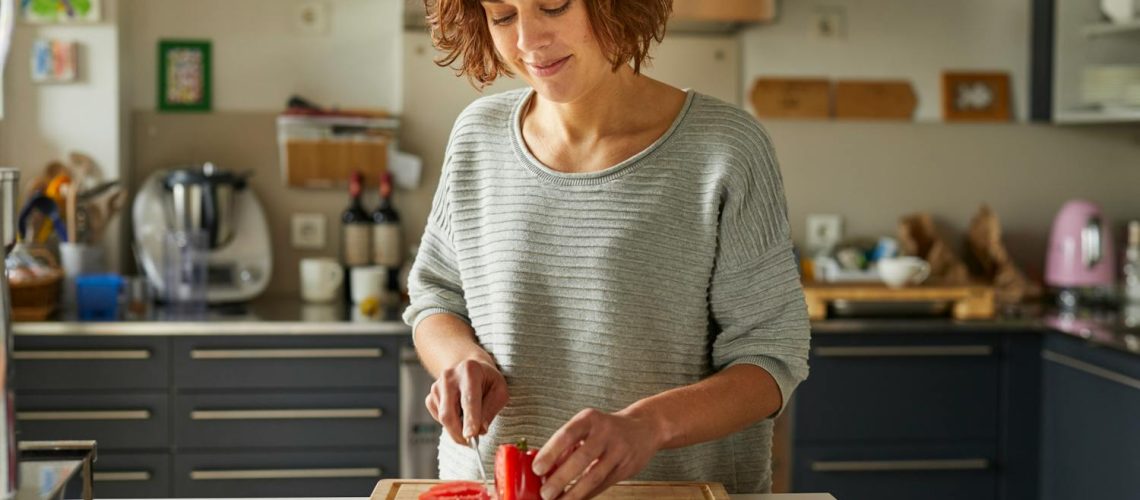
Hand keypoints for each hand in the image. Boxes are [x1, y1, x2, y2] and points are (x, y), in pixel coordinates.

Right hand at [425, 358, 508, 443]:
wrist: (470, 369)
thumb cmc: (487, 381)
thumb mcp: (499, 391)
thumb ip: (491, 410)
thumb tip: (480, 430)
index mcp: (470, 370)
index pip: (469, 399)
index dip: (470, 419)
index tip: (471, 435)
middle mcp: (449, 376)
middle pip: (449, 413)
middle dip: (459, 433)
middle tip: (472, 443)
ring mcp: (437, 386)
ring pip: (443, 419)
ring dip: (457, 429)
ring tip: (470, 422)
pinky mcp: (430, 396)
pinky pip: (438, 418)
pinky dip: (450, 423)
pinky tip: (460, 414)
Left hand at [532, 408, 662, 499]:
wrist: (644, 428)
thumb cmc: (607, 429)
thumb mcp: (586, 427)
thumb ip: (566, 446)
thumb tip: (544, 469)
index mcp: (589, 419)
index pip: (567, 435)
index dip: (550, 453)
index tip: (537, 469)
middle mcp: (605, 433)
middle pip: (582, 458)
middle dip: (561, 478)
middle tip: (545, 492)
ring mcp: (618, 451)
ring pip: (594, 476)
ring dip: (574, 493)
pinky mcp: (626, 468)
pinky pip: (603, 485)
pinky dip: (586, 495)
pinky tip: (575, 499)